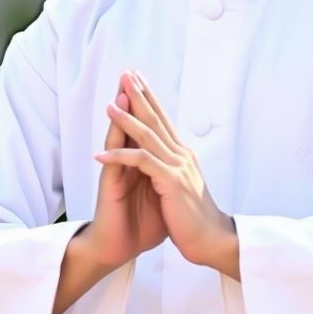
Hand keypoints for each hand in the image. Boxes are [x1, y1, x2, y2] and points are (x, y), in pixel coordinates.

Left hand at [95, 69, 235, 267]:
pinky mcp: (170, 182)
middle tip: (127, 74)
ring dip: (126, 119)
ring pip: (148, 136)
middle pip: (156, 119)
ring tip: (109, 105)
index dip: (149, 99)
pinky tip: (101, 154)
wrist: (212, 239)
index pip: (163, 120)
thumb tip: (163, 161)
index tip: (137, 80)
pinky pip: (141, 163)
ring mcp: (177, 167)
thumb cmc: (194, 218)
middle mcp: (181, 155)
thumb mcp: (182, 187)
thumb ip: (172, 170)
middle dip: (139, 95)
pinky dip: (120, 156)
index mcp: (182, 155)